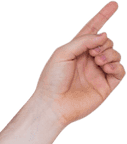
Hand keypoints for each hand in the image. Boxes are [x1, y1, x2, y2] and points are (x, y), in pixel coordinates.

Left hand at [32, 1, 123, 127]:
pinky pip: (120, 70)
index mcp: (76, 51)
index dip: (102, 17)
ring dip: (110, 53)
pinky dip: (116, 65)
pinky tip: (106, 68)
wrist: (53, 105)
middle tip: (93, 53)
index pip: (92, 31)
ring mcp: (97, 73)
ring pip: (115, 54)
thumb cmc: (52, 80)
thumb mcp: (63, 53)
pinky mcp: (105, 86)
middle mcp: (87, 61)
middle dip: (104, 43)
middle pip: (106, 42)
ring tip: (98, 61)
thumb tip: (104, 35)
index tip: (114, 4)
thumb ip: (84, 40)